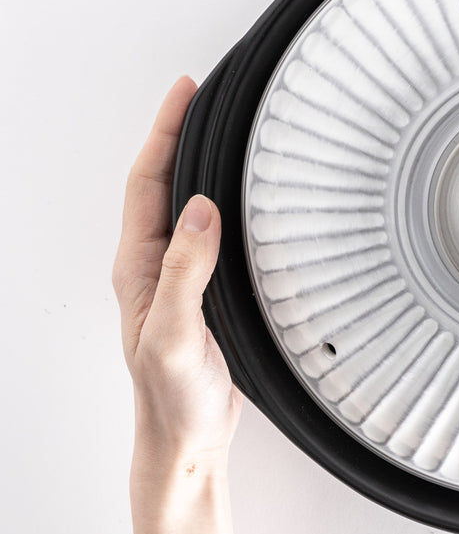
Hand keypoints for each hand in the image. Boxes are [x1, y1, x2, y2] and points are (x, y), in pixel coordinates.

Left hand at [113, 77, 241, 475]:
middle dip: (179, 135)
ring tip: (223, 134)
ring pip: (185, 206)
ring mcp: (179, 279)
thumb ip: (184, 273)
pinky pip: (210, 233)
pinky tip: (243, 201)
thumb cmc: (173, 399)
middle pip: (162, 183)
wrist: (187, 441)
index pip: (148, 182)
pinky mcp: (204, 293)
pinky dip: (223, 202)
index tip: (186, 92)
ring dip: (200, 165)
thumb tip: (200, 210)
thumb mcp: (174, 335)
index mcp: (140, 268)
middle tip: (205, 99)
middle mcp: (155, 266)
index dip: (164, 132)